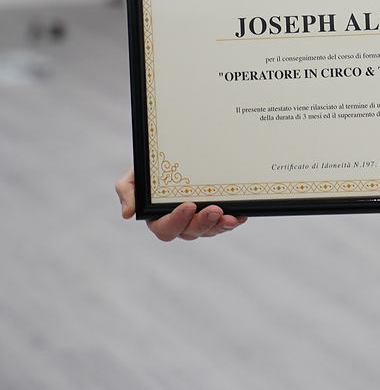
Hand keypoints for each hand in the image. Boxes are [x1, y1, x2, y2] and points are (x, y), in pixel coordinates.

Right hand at [114, 167, 247, 240]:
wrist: (170, 157)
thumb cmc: (150, 170)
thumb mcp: (135, 175)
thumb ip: (127, 190)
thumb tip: (127, 213)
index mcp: (157, 218)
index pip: (165, 228)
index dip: (177, 220)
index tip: (187, 205)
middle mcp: (179, 224)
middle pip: (190, 232)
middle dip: (203, 223)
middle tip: (215, 209)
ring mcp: (197, 220)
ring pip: (209, 230)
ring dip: (220, 225)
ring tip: (231, 216)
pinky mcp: (214, 215)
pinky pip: (223, 223)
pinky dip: (233, 221)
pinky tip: (241, 216)